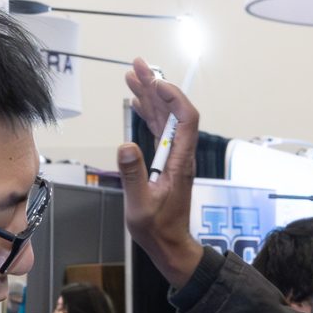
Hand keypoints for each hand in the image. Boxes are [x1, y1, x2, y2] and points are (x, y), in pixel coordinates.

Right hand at [119, 59, 205, 287]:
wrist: (170, 246)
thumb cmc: (157, 230)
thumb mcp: (140, 206)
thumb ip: (133, 175)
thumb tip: (126, 146)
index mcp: (180, 162)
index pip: (186, 119)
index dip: (173, 97)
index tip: (155, 82)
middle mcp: (180, 155)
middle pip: (172, 112)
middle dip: (156, 86)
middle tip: (137, 66)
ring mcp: (174, 158)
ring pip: (164, 119)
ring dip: (150, 97)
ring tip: (132, 77)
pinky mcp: (166, 163)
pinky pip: (159, 132)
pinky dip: (147, 115)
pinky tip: (136, 104)